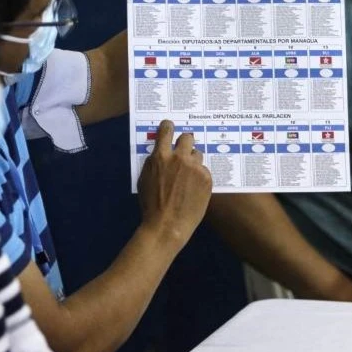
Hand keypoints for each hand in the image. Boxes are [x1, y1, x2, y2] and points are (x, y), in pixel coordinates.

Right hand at [138, 120, 212, 246]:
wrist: (167, 224)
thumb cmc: (151, 205)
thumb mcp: (144, 179)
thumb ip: (153, 163)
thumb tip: (159, 154)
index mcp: (160, 156)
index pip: (166, 130)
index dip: (168, 126)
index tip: (170, 127)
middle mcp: (179, 158)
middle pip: (188, 137)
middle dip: (185, 142)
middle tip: (183, 152)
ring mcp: (195, 167)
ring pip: (197, 154)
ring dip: (193, 161)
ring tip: (188, 177)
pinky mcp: (206, 178)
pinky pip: (204, 170)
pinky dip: (199, 177)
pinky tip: (194, 189)